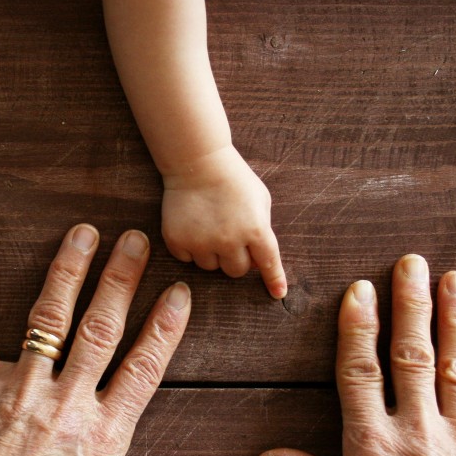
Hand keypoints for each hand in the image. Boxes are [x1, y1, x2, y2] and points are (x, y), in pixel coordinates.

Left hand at [0, 225, 201, 455]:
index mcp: (103, 438)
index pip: (144, 368)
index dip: (164, 327)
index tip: (178, 292)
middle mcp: (67, 407)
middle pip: (102, 330)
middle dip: (121, 279)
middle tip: (136, 239)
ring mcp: (20, 395)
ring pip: (49, 323)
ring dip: (67, 273)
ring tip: (82, 234)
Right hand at [161, 145, 286, 298]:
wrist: (197, 162)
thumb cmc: (234, 179)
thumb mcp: (260, 200)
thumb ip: (262, 229)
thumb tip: (258, 259)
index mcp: (255, 229)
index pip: (268, 263)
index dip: (274, 280)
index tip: (277, 293)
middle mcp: (229, 240)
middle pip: (236, 271)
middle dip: (236, 259)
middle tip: (229, 237)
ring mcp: (202, 242)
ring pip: (211, 267)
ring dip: (212, 254)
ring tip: (209, 226)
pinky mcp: (178, 240)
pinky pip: (187, 259)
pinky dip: (190, 248)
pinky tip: (192, 226)